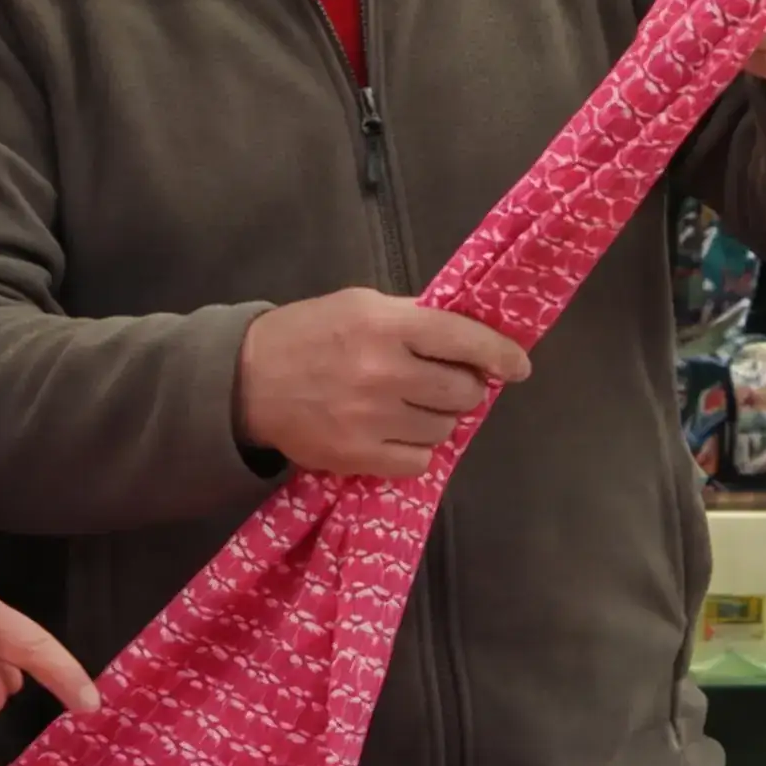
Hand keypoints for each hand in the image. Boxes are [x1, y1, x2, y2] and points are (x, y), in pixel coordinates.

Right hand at [235, 285, 531, 479]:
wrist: (247, 381)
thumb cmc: (308, 334)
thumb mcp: (360, 305)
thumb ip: (413, 317)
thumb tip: (469, 333)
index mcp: (386, 325)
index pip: (465, 340)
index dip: (501, 354)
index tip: (518, 366)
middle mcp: (384, 373)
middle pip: (463, 391)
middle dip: (465, 387)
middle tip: (447, 382)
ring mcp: (371, 420)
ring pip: (445, 428)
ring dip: (439, 418)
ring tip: (412, 406)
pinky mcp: (359, 457)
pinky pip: (419, 461)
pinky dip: (417, 448)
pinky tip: (396, 432)